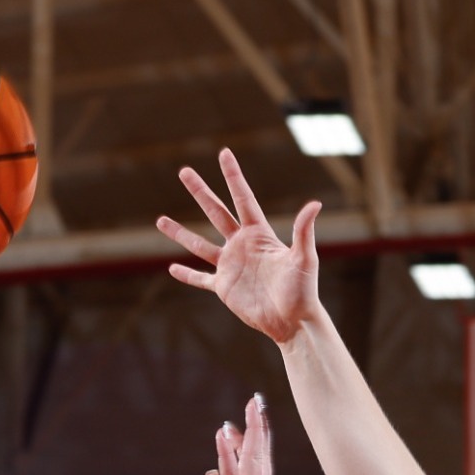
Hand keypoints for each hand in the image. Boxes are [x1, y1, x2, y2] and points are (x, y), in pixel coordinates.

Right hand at [156, 148, 321, 343]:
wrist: (294, 321)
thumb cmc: (303, 289)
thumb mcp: (304, 258)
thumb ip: (303, 231)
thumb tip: (314, 204)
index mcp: (259, 234)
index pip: (243, 198)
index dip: (233, 176)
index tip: (224, 154)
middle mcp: (242, 245)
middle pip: (216, 212)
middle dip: (201, 192)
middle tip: (184, 172)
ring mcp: (231, 266)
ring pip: (200, 245)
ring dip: (180, 233)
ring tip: (160, 220)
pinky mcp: (224, 288)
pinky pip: (201, 279)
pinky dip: (186, 275)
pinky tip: (171, 268)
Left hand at [196, 396, 273, 474]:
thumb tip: (211, 473)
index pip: (257, 463)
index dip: (256, 439)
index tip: (253, 417)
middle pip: (260, 456)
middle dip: (259, 428)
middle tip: (256, 402)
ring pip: (251, 460)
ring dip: (250, 433)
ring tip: (249, 409)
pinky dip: (229, 454)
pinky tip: (225, 435)